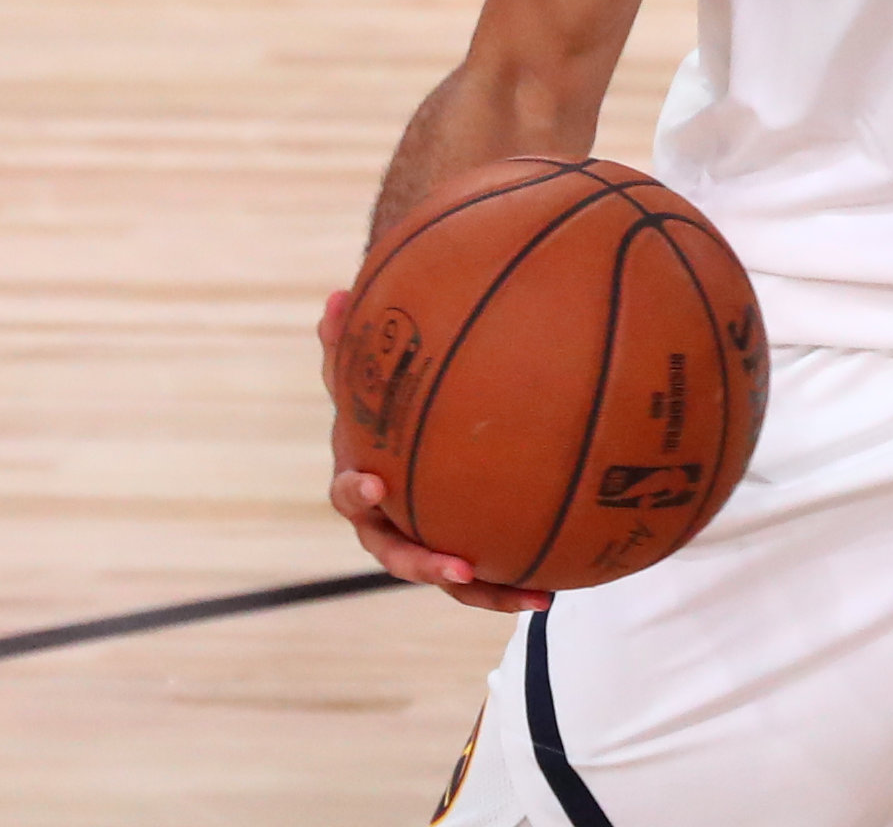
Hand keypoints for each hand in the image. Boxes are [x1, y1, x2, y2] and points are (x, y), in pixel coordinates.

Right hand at [316, 288, 550, 613]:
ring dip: (484, 592)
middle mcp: (388, 523)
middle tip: (456, 567)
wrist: (397, 441)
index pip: (350, 493)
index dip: (358, 492)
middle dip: (424, 564)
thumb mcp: (362, 374)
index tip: (376, 485)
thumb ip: (350, 342)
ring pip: (447, 579)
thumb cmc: (379, 408)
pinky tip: (556, 590)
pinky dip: (512, 586)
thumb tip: (336, 295)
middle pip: (396, 554)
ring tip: (531, 598)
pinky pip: (483, 577)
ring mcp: (422, 542)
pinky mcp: (457, 554)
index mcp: (361, 482)